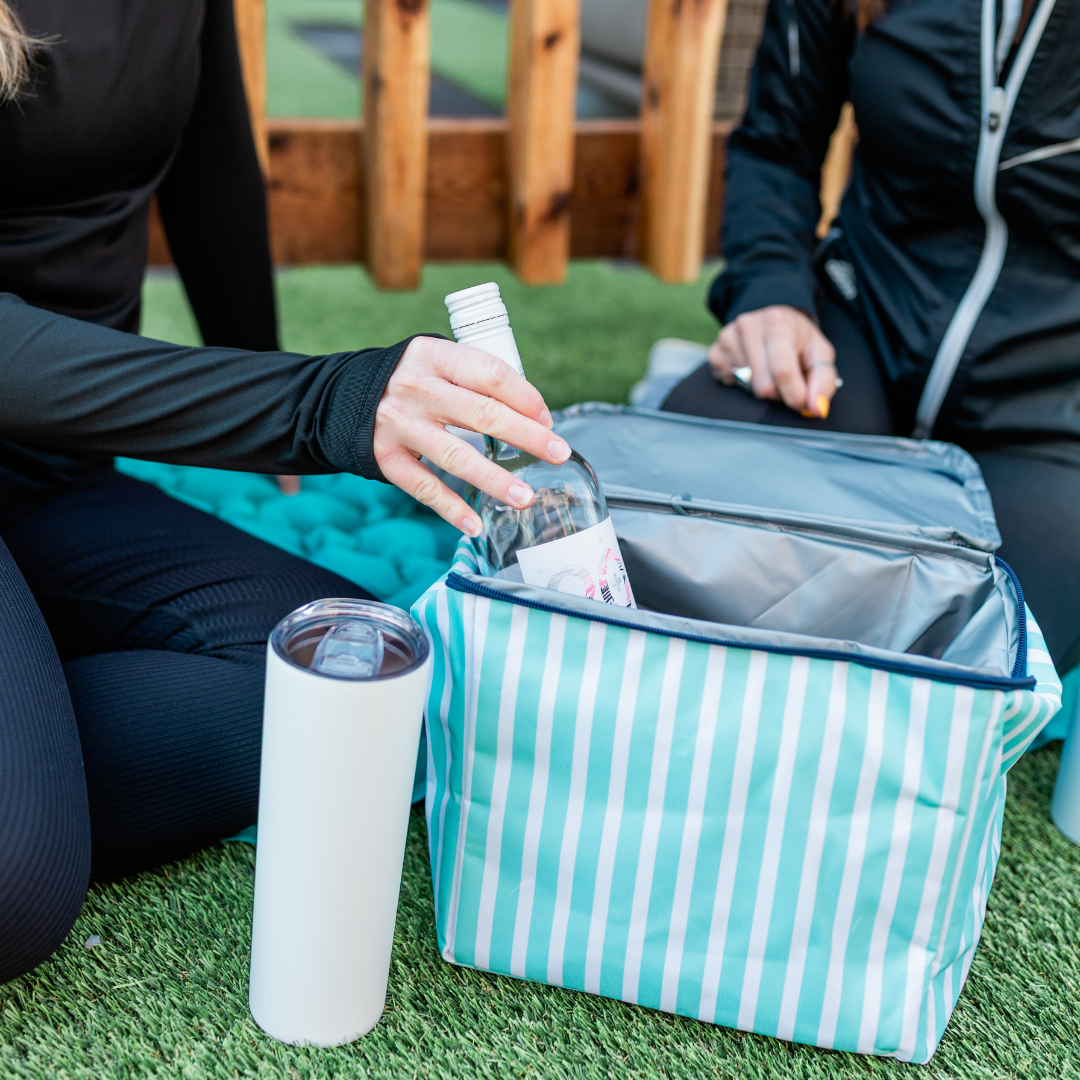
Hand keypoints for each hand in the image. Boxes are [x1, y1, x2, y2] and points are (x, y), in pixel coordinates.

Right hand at [373, 336, 570, 535]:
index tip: (548, 421)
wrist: (341, 397)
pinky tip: (476, 525)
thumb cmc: (412, 382)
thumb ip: (478, 381)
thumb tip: (534, 418)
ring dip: (495, 479)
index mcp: (434, 356)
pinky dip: (452, 509)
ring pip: (455, 456)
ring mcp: (398, 424)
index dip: (526, 398)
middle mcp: (415, 388)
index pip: (491, 374)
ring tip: (525, 497)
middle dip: (527, 436)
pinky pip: (424, 487)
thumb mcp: (438, 364)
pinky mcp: (385, 457)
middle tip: (558, 453)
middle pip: (482, 414)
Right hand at [708, 305, 837, 417]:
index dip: (795, 395)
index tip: (803, 402)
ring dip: (762, 387)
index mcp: (778, 324)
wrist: (773, 317)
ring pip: (747, 388)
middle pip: (763, 386)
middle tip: (785, 379)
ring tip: (768, 369)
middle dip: (779, 392)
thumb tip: (816, 408)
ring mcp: (728, 339)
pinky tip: (750, 367)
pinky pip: (730, 384)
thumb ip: (824, 380)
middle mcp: (748, 327)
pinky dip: (742, 383)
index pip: (783, 372)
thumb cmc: (797, 338)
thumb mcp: (819, 352)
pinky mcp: (715, 352)